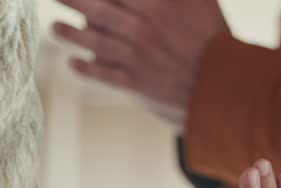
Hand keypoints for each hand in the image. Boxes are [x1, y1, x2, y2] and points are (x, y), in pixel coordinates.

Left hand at [52, 0, 229, 131]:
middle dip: (72, 0)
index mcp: (157, 6)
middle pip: (98, 11)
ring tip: (55, 27)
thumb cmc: (216, 40)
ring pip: (96, 43)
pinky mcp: (138, 84)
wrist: (224, 87)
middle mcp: (142, 30)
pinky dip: (87, 70)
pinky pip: (106, 76)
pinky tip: (74, 63)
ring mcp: (137, 58)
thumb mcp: (203, 1)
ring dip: (70, 35)